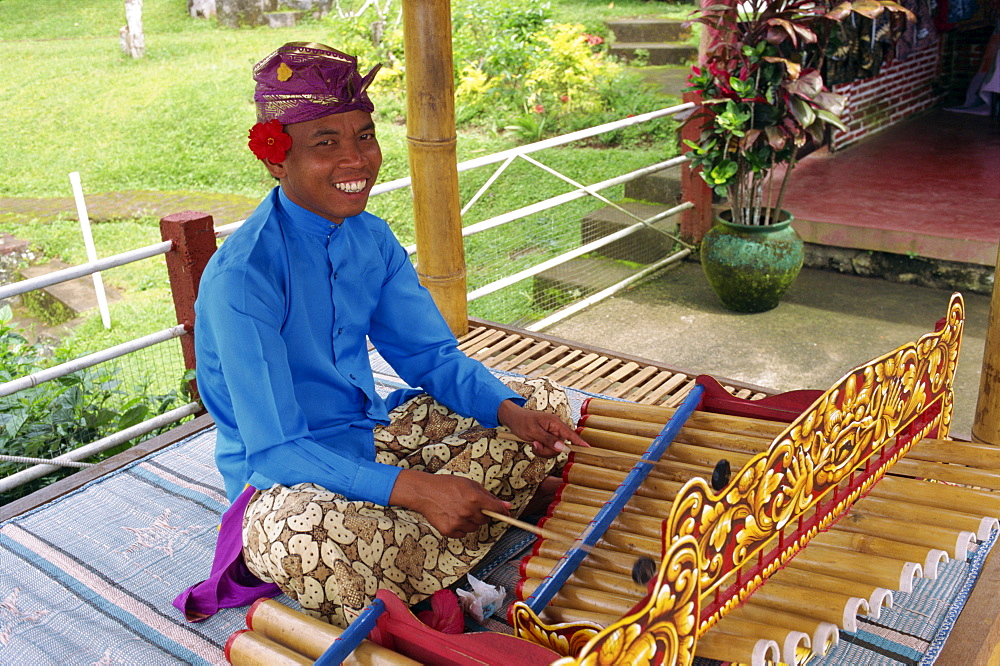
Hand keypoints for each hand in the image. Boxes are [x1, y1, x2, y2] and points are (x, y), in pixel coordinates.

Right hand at [389, 469, 510, 537]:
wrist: (425, 492)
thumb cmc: (447, 485)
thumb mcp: (470, 484)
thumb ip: (489, 496)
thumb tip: (507, 506)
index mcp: (474, 498)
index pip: (496, 509)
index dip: (502, 511)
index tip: (505, 513)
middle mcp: (468, 512)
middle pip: (485, 520)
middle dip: (481, 514)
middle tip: (470, 505)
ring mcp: (458, 523)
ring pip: (474, 528)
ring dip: (471, 521)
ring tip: (458, 510)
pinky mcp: (449, 531)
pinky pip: (463, 533)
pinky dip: (460, 527)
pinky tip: (452, 516)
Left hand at [496, 399, 588, 457]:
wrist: (512, 418)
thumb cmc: (521, 421)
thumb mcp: (533, 431)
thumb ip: (548, 440)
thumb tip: (562, 447)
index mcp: (554, 423)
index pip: (570, 433)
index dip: (579, 441)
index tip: (587, 448)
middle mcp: (555, 428)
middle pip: (560, 446)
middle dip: (548, 450)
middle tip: (535, 445)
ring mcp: (551, 434)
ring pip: (554, 450)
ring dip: (543, 450)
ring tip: (533, 443)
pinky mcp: (547, 438)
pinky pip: (548, 449)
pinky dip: (541, 450)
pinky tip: (533, 444)